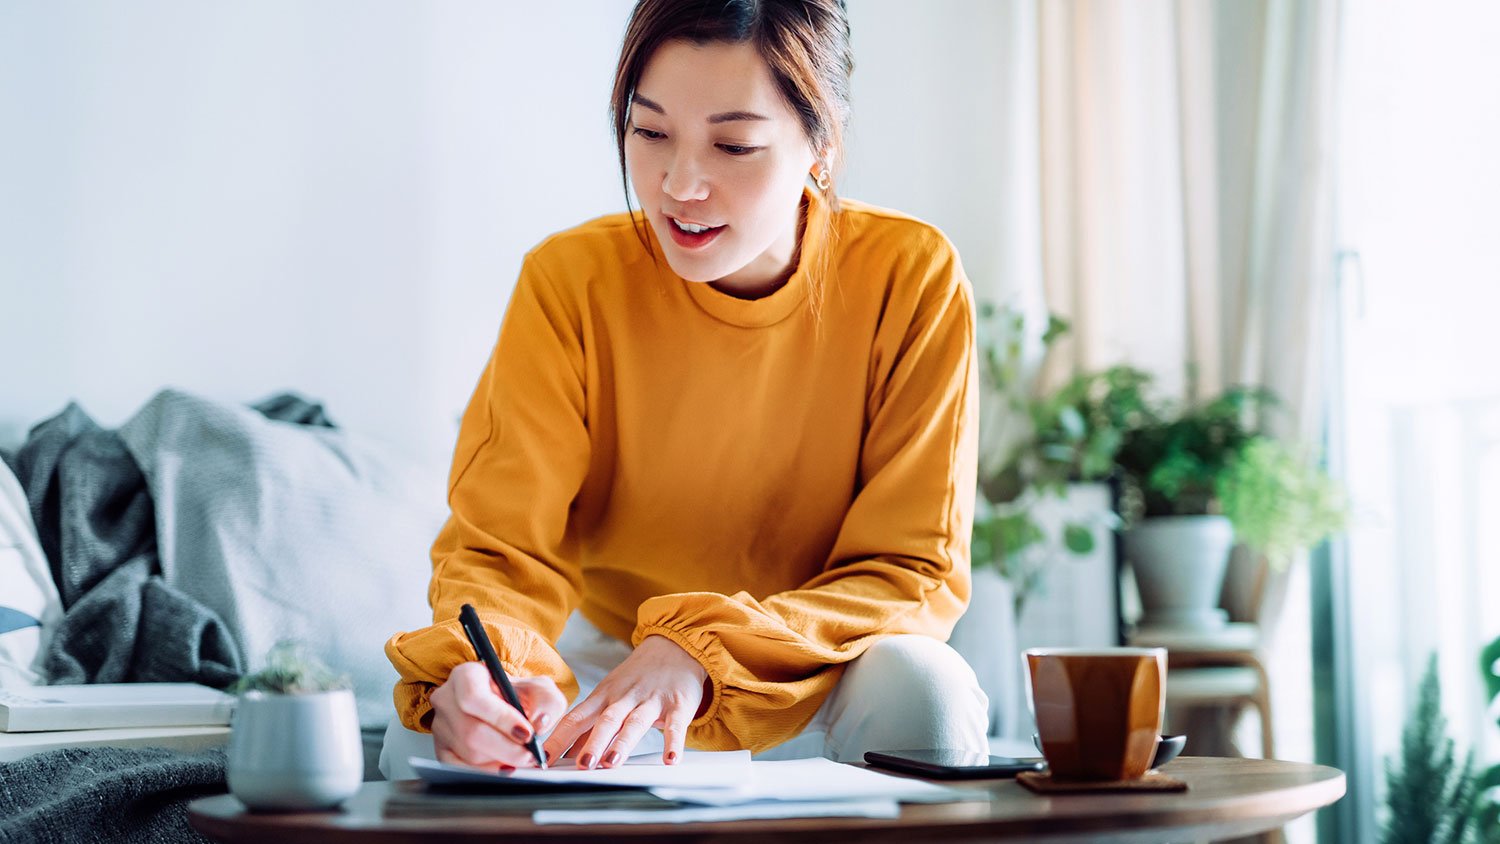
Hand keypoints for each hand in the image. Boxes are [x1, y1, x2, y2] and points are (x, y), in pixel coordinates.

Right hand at [429, 661, 565, 769]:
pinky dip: (485, 773)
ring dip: (499, 761)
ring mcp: (440, 726)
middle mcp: (446, 699)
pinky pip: (459, 769)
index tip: (526, 733)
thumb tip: (539, 723)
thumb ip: (547, 700)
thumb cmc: (517, 694)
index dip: (500, 718)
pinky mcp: (440, 749)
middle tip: (529, 755)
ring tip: (521, 759)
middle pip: (470, 730)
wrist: (503, 705)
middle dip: (505, 748)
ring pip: (467, 752)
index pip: (473, 697)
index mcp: (466, 675)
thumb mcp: (539, 688)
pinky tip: (504, 768)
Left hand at [542, 635, 705, 767]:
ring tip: (612, 762)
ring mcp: (651, 700)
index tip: (544, 760)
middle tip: (581, 765)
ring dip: (623, 742)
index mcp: (603, 697)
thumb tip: (563, 755)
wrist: (675, 647)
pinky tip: (670, 758)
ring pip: (635, 722)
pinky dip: (673, 742)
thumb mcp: (609, 696)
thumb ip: (589, 727)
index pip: (576, 718)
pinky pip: (676, 725)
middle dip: (592, 743)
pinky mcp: (678, 705)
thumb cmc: (637, 678)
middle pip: (605, 720)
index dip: (559, 738)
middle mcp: (625, 698)